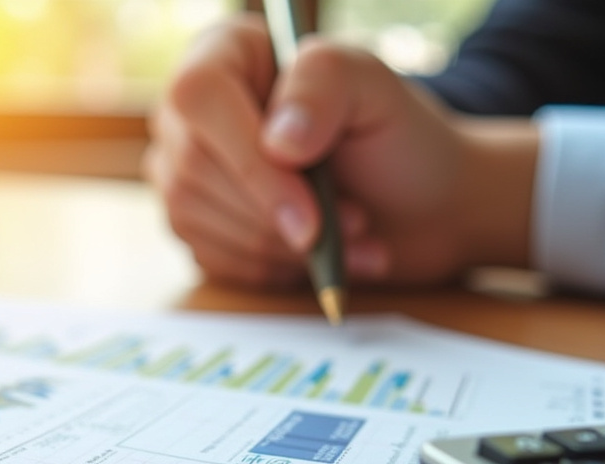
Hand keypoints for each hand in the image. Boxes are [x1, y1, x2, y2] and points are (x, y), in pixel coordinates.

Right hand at [144, 15, 537, 289]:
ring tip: (352, 238)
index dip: (250, 162)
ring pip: (194, 219)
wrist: (418, 203)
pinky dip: (272, 270)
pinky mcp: (195, 223)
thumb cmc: (396, 137)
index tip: (310, 215)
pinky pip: (208, 257)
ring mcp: (185, 167)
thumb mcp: (375, 88)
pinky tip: (318, 259)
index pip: (202, 98)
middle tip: (356, 222)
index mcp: (227, 53)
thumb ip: (326, 84)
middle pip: (194, 169)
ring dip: (282, 249)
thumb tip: (278, 142)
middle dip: (277, 216)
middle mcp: (192, 110)